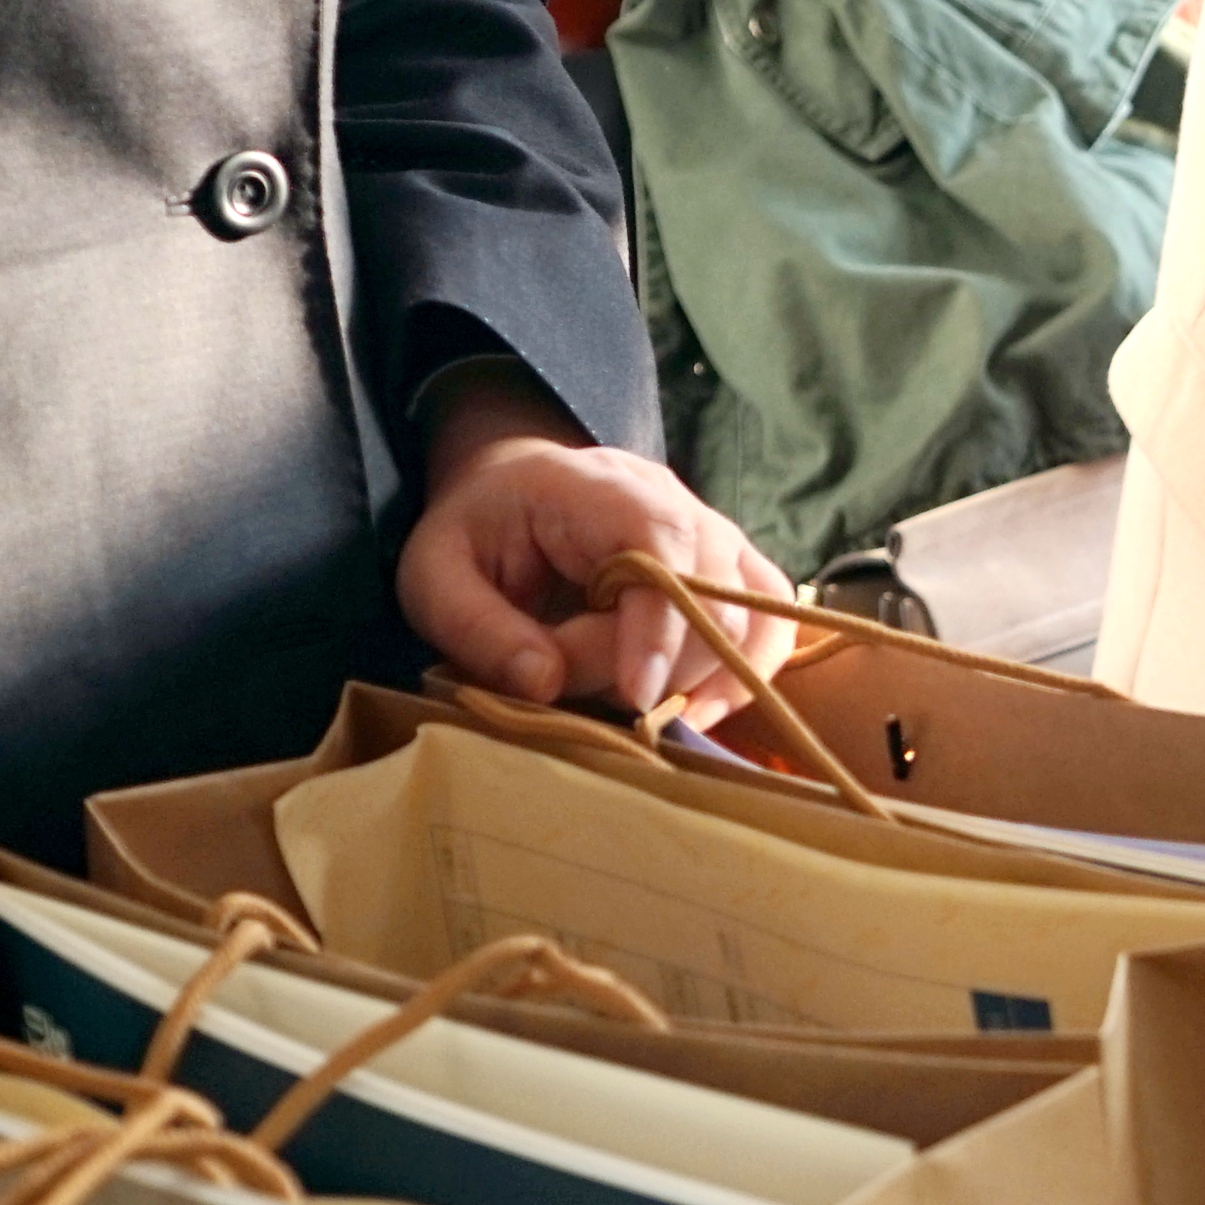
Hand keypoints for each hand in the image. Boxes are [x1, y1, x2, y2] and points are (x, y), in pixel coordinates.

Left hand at [397, 368, 795, 722]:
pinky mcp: (732, 569)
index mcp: (598, 489)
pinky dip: (747, 672)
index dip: (660, 625)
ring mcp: (714, 534)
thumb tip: (546, 684)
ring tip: (663, 718)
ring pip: (757, 610)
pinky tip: (701, 709)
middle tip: (596, 695)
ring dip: (717, 675)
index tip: (638, 697)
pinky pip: (771, 622)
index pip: (662, 545)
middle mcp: (676, 501)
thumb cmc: (476, 531)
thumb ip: (478, 628)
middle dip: (664, 664)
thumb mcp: (434, 575)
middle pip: (715, 590)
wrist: (516, 487)